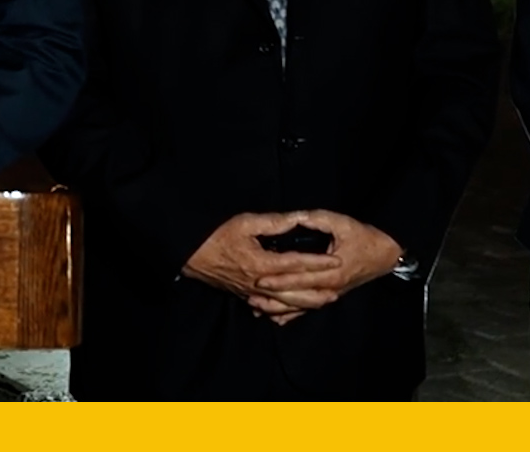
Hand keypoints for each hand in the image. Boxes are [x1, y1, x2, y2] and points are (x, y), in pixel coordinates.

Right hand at [183, 211, 341, 323]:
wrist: (191, 256)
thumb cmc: (215, 236)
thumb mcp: (244, 223)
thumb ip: (272, 223)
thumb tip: (296, 219)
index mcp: (262, 263)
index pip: (297, 264)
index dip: (318, 262)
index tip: (336, 261)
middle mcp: (260, 283)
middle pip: (296, 291)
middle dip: (319, 290)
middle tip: (339, 288)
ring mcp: (252, 292)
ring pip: (285, 303)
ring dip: (307, 303)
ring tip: (324, 301)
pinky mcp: (244, 295)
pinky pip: (270, 307)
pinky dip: (286, 311)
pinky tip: (294, 311)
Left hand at [251, 209, 403, 315]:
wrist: (387, 254)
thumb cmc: (364, 237)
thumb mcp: (341, 222)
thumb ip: (316, 220)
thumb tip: (296, 217)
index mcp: (331, 271)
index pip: (300, 277)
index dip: (279, 279)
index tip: (258, 279)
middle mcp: (330, 287)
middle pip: (297, 296)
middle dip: (273, 297)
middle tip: (250, 294)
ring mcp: (331, 293)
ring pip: (301, 307)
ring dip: (279, 309)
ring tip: (256, 307)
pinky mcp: (332, 294)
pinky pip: (309, 308)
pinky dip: (292, 314)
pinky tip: (275, 318)